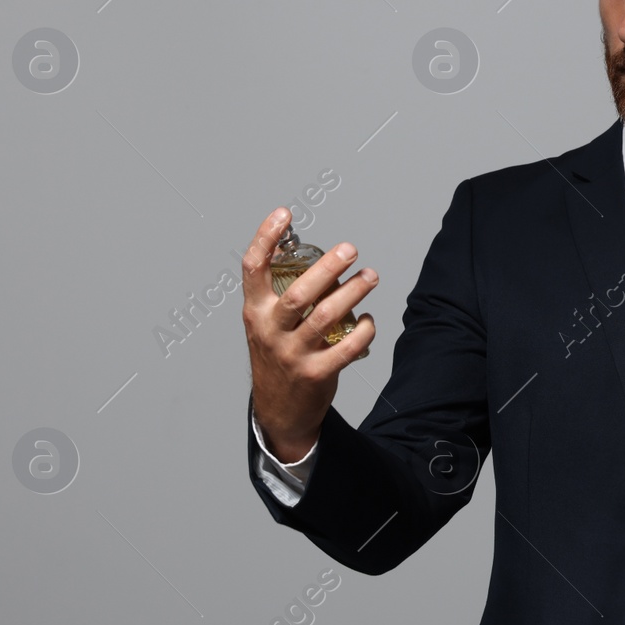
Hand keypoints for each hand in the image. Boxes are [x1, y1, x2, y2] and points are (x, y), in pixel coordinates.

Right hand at [242, 207, 377, 462]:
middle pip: (299, 294)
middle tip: (350, 249)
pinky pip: (346, 348)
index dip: (265, 238)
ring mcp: (292, 354)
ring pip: (326, 318)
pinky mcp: (316, 374)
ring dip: (353, 293)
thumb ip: (287, 295)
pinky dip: (363, 330)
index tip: (284, 213)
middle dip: (327, 268)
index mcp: (255, 312)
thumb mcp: (269, 324)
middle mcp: (270, 331)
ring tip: (371, 276)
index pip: (253, 269)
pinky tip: (369, 320)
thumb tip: (330, 261)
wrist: (278, 410)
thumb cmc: (277, 356)